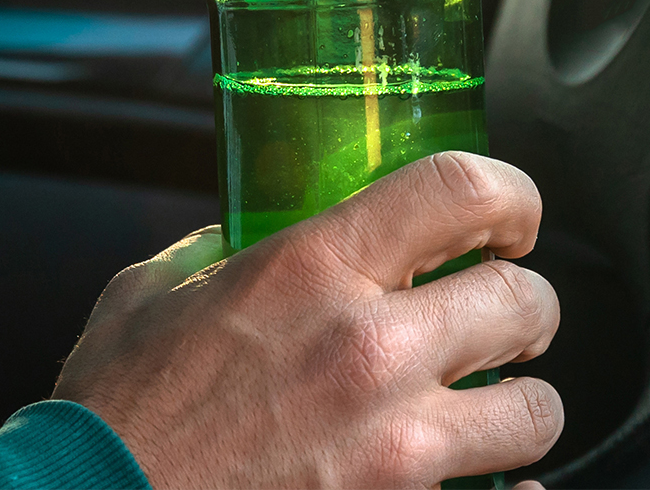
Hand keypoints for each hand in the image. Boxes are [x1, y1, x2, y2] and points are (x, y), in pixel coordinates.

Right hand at [53, 152, 562, 487]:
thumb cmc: (113, 417)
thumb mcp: (152, 295)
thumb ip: (218, 252)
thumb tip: (251, 236)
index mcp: (311, 270)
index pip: (461, 189)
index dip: (510, 194)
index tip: (509, 218)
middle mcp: (367, 350)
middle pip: (524, 301)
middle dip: (522, 307)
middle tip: (499, 318)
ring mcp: (393, 449)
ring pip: (537, 412)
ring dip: (518, 406)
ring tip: (489, 407)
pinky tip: (484, 486)